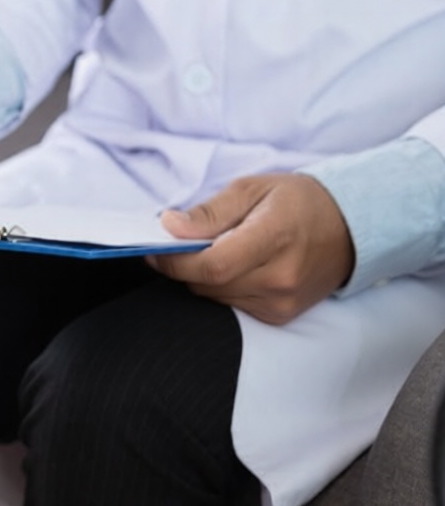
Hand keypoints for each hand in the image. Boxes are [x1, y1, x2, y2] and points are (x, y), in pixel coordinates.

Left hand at [146, 173, 354, 324]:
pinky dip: (222, 287)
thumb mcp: (251, 189)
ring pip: (215, 297)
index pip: (212, 265)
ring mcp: (282, 301)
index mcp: (273, 238)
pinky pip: (232, 305)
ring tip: (217, 250)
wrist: (351, 227)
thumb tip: (170, 226)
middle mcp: (280, 277)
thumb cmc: (299, 201)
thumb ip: (209, 212)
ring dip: (203, 276)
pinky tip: (237, 266)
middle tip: (182, 243)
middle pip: (207, 283)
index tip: (154, 248)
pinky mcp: (281, 315)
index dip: (174, 261)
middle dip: (183, 265)